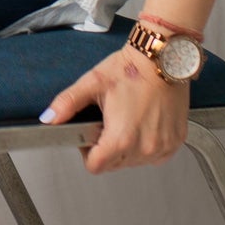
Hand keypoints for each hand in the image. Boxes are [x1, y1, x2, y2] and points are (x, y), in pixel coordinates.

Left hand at [40, 45, 189, 172]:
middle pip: (114, 165)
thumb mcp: (93, 83)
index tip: (90, 135)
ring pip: (134, 161)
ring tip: (128, 119)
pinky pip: (154, 156)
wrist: (164, 58)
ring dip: (127, 147)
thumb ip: (68, 103)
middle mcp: (145, 147)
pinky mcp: (175, 142)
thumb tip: (49, 118)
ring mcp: (162, 147)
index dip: (87, 152)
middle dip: (106, 148)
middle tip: (110, 120)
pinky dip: (146, 144)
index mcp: (121, 137)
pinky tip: (144, 123)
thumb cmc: (132, 69)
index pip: (96, 166)